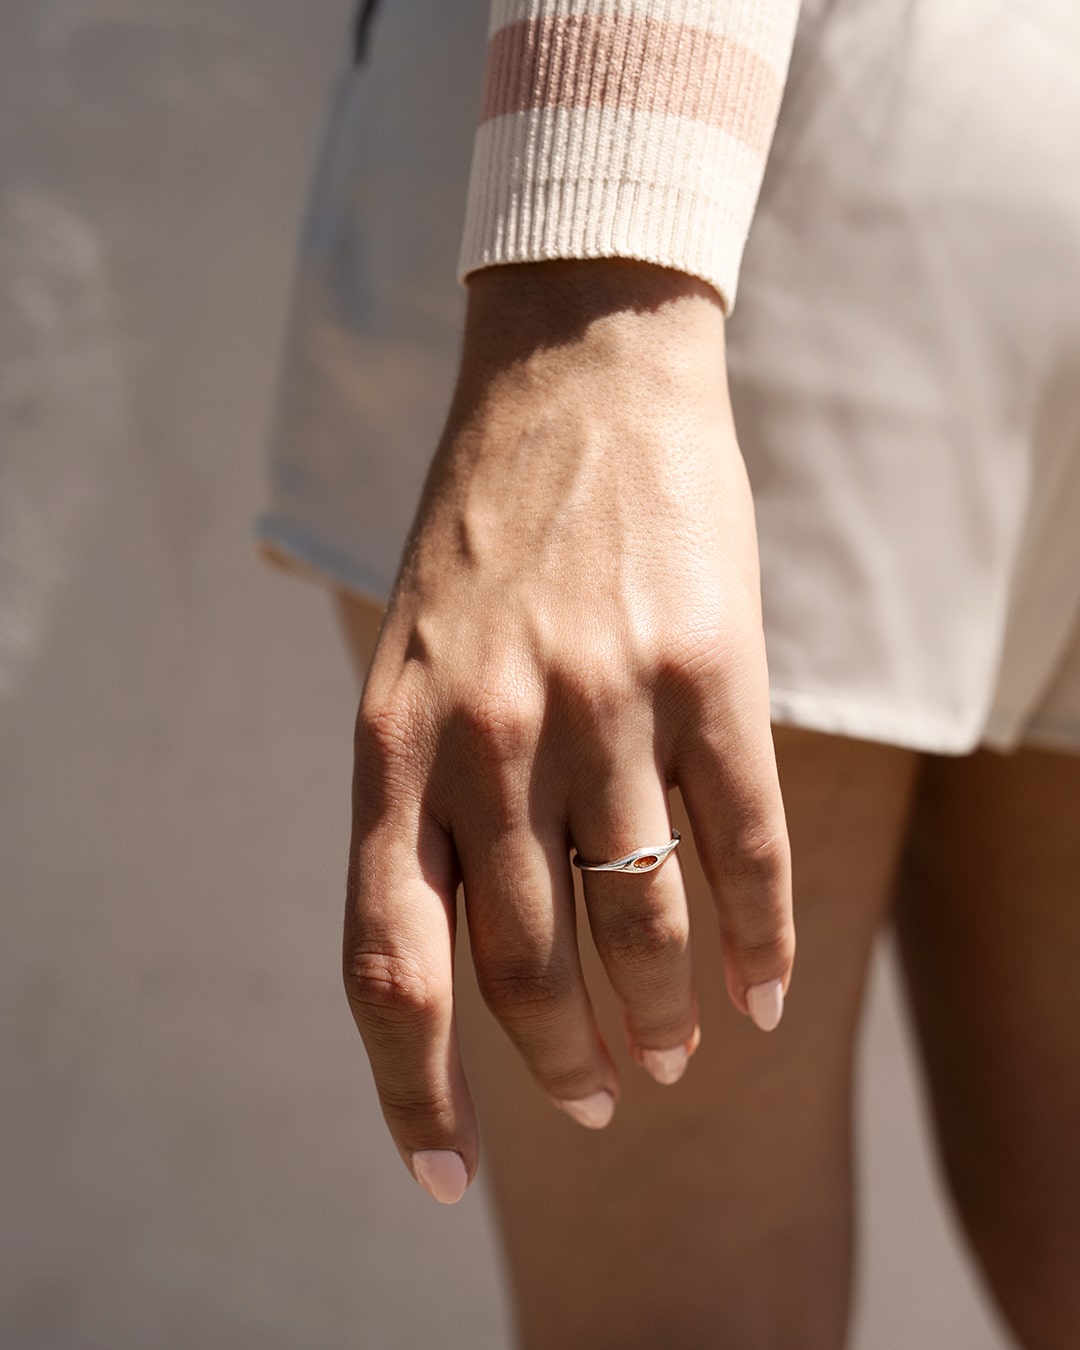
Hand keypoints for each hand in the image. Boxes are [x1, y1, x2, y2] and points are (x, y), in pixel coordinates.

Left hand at [343, 260, 793, 1202]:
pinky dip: (761, 940)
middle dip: (566, 1064)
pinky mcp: (708, 670)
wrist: (572, 378)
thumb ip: (423, 804)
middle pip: (528, 970)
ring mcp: (604, 705)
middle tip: (600, 1098)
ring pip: (642, 924)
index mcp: (390, 748)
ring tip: (680, 1053)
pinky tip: (767, 991)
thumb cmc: (481, 538)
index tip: (445, 1174)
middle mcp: (489, 740)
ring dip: (666, 1017)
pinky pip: (744, 847)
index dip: (411, 1091)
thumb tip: (472, 955)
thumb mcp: (408, 670)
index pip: (386, 966)